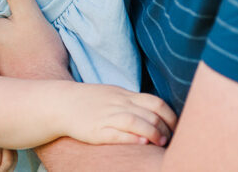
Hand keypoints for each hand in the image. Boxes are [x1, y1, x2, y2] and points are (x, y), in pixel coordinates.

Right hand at [62, 83, 176, 145]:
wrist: (60, 103)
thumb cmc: (90, 101)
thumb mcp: (113, 95)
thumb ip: (133, 103)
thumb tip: (156, 114)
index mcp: (124, 95)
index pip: (155, 102)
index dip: (170, 116)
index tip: (176, 128)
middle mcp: (118, 104)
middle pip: (150, 113)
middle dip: (165, 128)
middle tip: (170, 140)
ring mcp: (107, 116)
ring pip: (136, 121)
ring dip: (153, 133)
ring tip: (160, 143)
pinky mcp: (96, 130)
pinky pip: (117, 133)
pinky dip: (132, 137)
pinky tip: (142, 142)